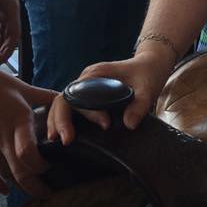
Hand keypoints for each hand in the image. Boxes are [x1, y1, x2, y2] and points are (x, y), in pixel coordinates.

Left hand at [0, 0, 19, 65]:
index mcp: (13, 12)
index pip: (14, 37)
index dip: (8, 50)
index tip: (0, 60)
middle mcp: (12, 13)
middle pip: (10, 37)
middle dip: (3, 51)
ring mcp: (7, 11)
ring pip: (5, 33)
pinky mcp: (1, 8)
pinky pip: (0, 26)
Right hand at [0, 63, 56, 196]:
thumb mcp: (24, 88)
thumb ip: (46, 98)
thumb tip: (69, 102)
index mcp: (18, 121)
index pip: (29, 154)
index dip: (42, 167)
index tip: (52, 168)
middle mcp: (1, 137)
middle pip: (19, 173)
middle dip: (36, 187)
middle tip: (48, 193)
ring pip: (5, 176)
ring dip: (20, 185)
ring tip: (33, 188)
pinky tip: (8, 189)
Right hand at [47, 52, 174, 144]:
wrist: (148, 66)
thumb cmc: (146, 75)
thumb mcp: (148, 89)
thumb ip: (139, 105)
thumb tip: (129, 125)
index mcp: (96, 74)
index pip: (79, 93)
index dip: (86, 111)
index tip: (105, 124)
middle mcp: (86, 80)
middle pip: (63, 98)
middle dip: (60, 119)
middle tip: (66, 140)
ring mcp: (85, 87)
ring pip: (63, 103)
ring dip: (58, 121)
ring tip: (57, 139)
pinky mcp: (88, 95)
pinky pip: (71, 107)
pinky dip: (64, 120)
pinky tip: (64, 134)